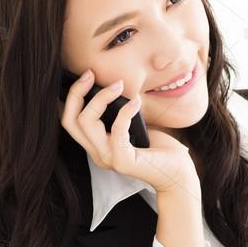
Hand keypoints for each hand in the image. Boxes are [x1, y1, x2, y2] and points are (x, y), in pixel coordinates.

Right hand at [60, 69, 197, 193]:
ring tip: (119, 85)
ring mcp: (108, 159)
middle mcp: (98, 153)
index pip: (69, 121)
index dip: (73, 96)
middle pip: (70, 121)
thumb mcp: (133, 124)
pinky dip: (124, 113)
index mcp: (96, 145)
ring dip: (101, 98)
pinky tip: (136, 102)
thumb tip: (111, 84)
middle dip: (77, 93)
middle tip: (91, 74)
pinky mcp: (123, 162)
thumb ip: (117, 111)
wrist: (178, 172)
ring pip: (87, 123)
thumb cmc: (158, 147)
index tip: (88, 75)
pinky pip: (116, 131)